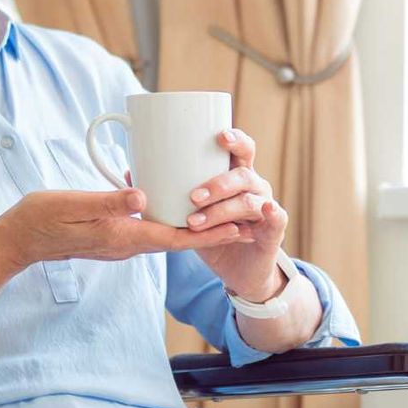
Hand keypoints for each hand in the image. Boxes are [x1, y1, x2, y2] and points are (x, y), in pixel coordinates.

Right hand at [0, 188, 245, 268]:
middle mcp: (128, 245)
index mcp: (123, 237)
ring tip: (225, 215)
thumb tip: (143, 197)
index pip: (177, 238)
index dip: (210, 234)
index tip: (240, 227)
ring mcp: (121, 243)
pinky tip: (180, 206)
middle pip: (180, 240)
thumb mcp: (74, 204)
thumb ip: (109, 202)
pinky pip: (152, 232)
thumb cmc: (42, 218)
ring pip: (168, 236)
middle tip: (247, 220)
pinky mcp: (114, 237)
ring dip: (197, 228)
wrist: (18, 239)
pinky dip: (173, 222)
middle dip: (214, 231)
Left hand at [180, 128, 287, 298]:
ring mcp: (266, 206)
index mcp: (236, 175)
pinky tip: (263, 210)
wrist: (239, 271)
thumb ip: (168, 193)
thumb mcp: (189, 212)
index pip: (241, 149)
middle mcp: (254, 186)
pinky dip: (271, 212)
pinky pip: (276, 217)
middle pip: (242, 174)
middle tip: (192, 197)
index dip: (234, 139)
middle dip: (218, 184)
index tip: (219, 136)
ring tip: (196, 222)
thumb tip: (131, 172)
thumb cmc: (214, 233)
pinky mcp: (273, 230)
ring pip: (249, 201)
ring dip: (222, 211)